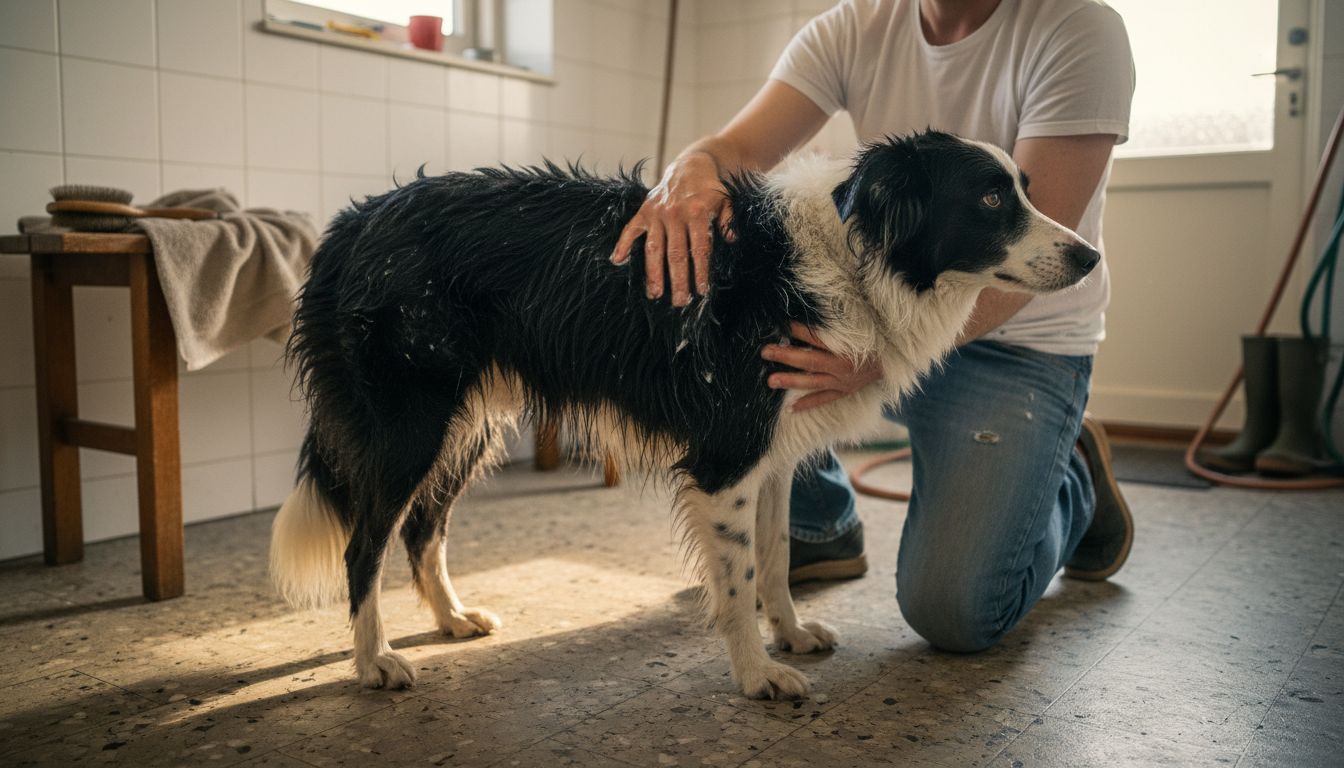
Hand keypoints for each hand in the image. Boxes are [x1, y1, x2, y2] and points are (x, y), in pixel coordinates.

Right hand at [610, 151, 735, 305]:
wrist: (691, 166)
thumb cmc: (711, 190)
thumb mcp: (727, 201)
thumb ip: (729, 220)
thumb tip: (732, 239)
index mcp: (696, 213)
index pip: (699, 249)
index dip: (700, 271)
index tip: (701, 291)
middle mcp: (674, 214)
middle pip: (675, 254)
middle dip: (678, 280)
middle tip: (680, 302)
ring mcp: (657, 214)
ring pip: (654, 248)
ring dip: (653, 273)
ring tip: (654, 294)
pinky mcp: (644, 211)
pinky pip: (631, 229)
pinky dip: (622, 244)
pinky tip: (617, 261)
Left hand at [761, 323, 882, 411]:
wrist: (892, 362)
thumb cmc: (872, 342)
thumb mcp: (856, 332)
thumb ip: (833, 329)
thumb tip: (806, 322)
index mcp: (846, 348)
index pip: (817, 338)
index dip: (799, 330)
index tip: (783, 324)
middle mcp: (842, 366)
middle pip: (809, 360)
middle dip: (785, 356)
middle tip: (765, 352)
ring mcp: (842, 382)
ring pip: (812, 382)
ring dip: (790, 381)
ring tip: (770, 381)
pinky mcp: (844, 392)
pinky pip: (823, 400)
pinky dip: (806, 404)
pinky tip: (789, 409)